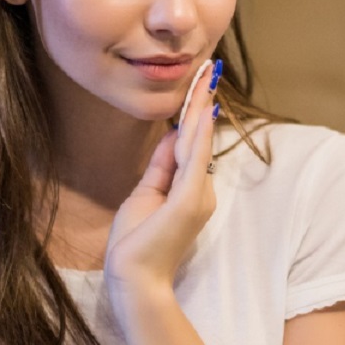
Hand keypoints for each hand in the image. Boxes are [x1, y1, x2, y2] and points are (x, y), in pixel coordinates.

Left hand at [104, 60, 219, 300]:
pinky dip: (198, 134)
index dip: (195, 112)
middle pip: (199, 137)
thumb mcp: (145, 194)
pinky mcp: (190, 201)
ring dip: (201, 107)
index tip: (200, 84)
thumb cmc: (136, 243)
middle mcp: (201, 190)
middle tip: (210, 66)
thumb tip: (172, 134)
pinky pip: (195, 160)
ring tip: (207, 77)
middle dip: (202, 100)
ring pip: (198, 143)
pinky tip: (202, 112)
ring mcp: (198, 196)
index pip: (192, 143)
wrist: (134, 278)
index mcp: (190, 190)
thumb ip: (162, 165)